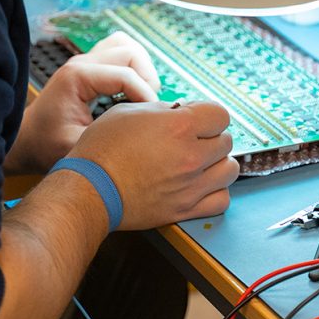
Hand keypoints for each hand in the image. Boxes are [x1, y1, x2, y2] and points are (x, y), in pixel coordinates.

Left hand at [5, 32, 159, 173]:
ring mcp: (85, 61)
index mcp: (77, 77)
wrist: (25, 140)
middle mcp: (82, 62)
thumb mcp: (76, 148)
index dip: (145, 96)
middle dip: (147, 78)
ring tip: (143, 94)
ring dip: (141, 67)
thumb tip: (142, 134)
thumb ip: (108, 139)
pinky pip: (118, 52)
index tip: (152, 118)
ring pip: (126, 45)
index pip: (126, 75)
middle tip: (148, 106)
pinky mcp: (89, 66)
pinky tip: (132, 89)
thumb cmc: (45, 145)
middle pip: (131, 52)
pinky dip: (132, 66)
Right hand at [69, 101, 239, 228]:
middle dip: (211, 137)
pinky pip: (221, 200)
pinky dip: (216, 192)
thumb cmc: (102, 148)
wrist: (89, 189)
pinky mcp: (185, 209)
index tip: (197, 118)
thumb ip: (163, 109)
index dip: (208, 114)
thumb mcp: (129, 111)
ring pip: (230, 170)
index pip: (221, 114)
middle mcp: (191, 155)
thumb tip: (182, 111)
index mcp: (180, 126)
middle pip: (226, 141)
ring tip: (201, 162)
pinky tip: (201, 185)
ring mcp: (191, 185)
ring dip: (218, 164)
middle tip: (193, 140)